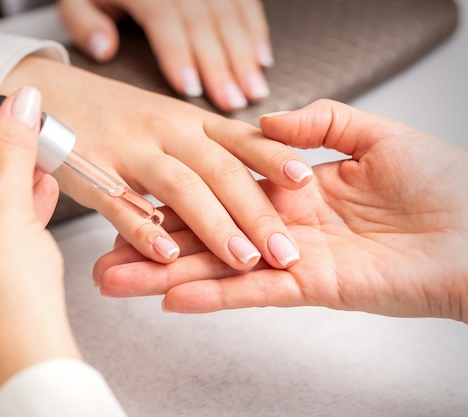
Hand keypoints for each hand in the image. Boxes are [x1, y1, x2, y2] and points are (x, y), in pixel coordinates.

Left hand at [0, 88, 80, 401]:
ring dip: (2, 185)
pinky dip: (0, 217)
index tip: (1, 107)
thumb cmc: (6, 299)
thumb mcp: (8, 205)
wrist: (28, 365)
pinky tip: (33, 196)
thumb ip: (12, 147)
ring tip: (36, 162)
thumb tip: (20, 108)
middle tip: (24, 133)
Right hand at [1, 57, 312, 270]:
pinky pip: (121, 204)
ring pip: (180, 187)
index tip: (305, 180)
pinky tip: (166, 256)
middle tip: (285, 250)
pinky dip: (145, 230)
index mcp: (189, 120)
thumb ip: (208, 143)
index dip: (273, 157)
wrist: (48, 93)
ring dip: (214, 225)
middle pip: (219, 169)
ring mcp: (128, 150)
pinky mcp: (91, 171)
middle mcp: (165, 131)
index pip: (240, 137)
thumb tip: (257, 171)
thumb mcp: (168, 118)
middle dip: (256, 212)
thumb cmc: (115, 115)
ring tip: (243, 260)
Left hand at [58, 0, 272, 110]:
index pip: (165, 19)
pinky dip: (256, 31)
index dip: (180, 55)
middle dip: (222, 66)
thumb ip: (84, 24)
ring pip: (231, 15)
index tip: (191, 89)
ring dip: (245, 55)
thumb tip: (105, 51)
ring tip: (254, 91)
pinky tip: (263, 58)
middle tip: (233, 103)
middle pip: (205, 22)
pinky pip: (246, 3)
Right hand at [94, 99, 467, 323]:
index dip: (176, 197)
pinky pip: (251, 292)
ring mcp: (291, 257)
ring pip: (215, 268)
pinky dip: (210, 294)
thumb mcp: (375, 134)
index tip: (134, 196)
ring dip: (162, 276)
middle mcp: (281, 223)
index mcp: (294, 187)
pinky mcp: (310, 286)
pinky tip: (168, 295)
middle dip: (150, 246)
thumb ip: (320, 125)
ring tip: (112, 281)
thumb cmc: (441, 181)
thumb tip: (270, 122)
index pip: (219, 188)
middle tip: (104, 256)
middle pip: (202, 234)